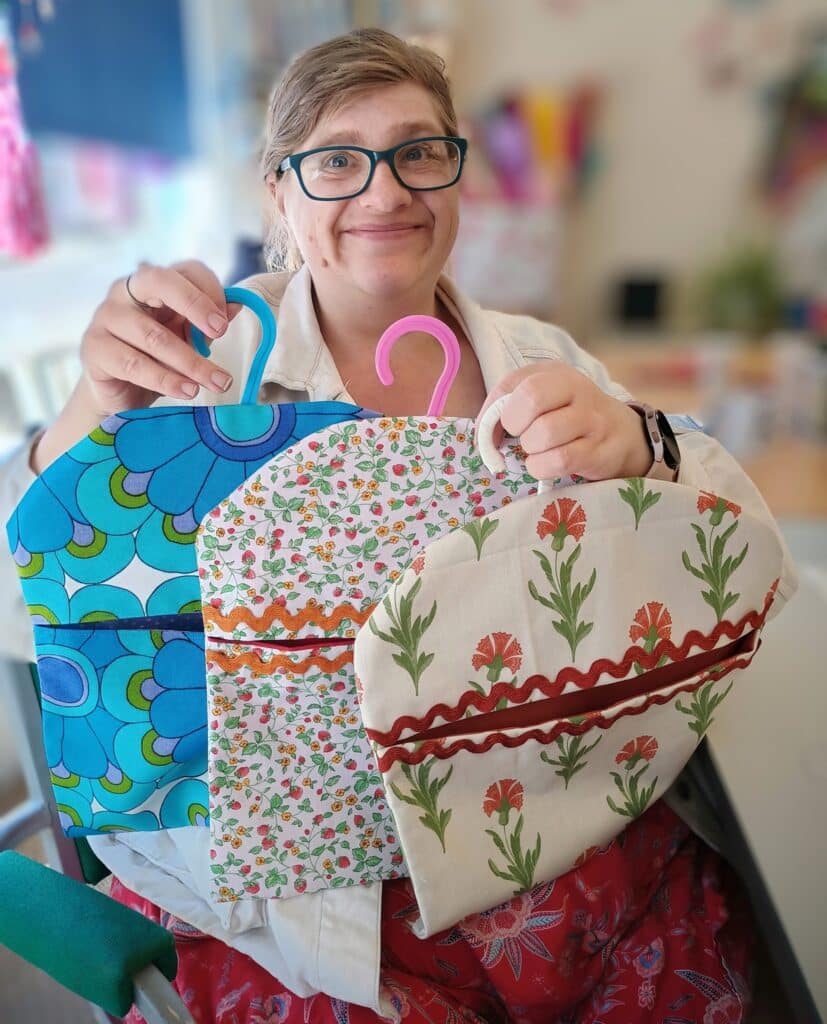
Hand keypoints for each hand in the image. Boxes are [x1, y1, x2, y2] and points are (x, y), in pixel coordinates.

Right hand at [79, 260, 241, 417]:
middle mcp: (124, 291)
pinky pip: (135, 364)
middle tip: (221, 331)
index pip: (185, 270)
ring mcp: (105, 317)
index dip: (210, 290)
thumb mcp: (188, 339)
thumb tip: (238, 305)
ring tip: (218, 382)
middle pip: (160, 281)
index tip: (226, 322)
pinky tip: (188, 391)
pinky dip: (167, 380)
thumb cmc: (157, 359)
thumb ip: (208, 324)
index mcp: (153, 282)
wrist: (118, 394)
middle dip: (194, 304)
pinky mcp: (94, 349)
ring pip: (154, 335)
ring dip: (191, 362)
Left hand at [475, 363, 652, 480]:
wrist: (623, 434)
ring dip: (531, 451)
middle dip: (516, 425)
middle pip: (531, 398)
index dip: (496, 412)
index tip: (499, 431)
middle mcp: (578, 389)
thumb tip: (482, 437)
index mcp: (556, 373)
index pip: (515, 384)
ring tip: (538, 452)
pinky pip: (560, 460)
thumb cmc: (567, 417)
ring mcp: (593, 419)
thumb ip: (504, 407)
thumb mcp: (539, 400)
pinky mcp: (602, 450)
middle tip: (522, 437)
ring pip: (544, 433)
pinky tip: (546, 465)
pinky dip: (542, 467)